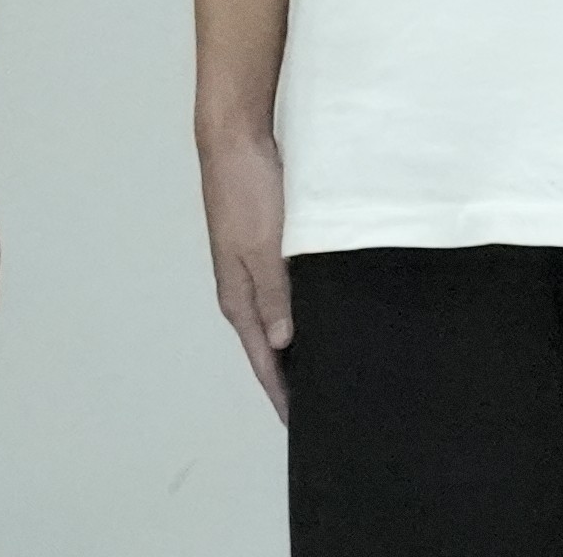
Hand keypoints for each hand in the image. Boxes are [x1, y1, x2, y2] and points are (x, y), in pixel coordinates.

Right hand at [199, 126, 297, 416]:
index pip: (263, 358)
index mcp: (238, 296)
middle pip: (269, 345)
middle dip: (290, 375)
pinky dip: (301, 309)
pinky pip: (286, 291)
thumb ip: (275, 293)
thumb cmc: (246, 191)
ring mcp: (254, 267)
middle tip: (321, 401)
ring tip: (326, 364)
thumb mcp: (263, 245)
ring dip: (297, 343)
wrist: (235, 140)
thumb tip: (284, 343)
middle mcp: (243, 288)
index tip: (300, 421)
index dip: (280, 391)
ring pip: (278, 318)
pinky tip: (324, 311)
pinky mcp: (267, 246)